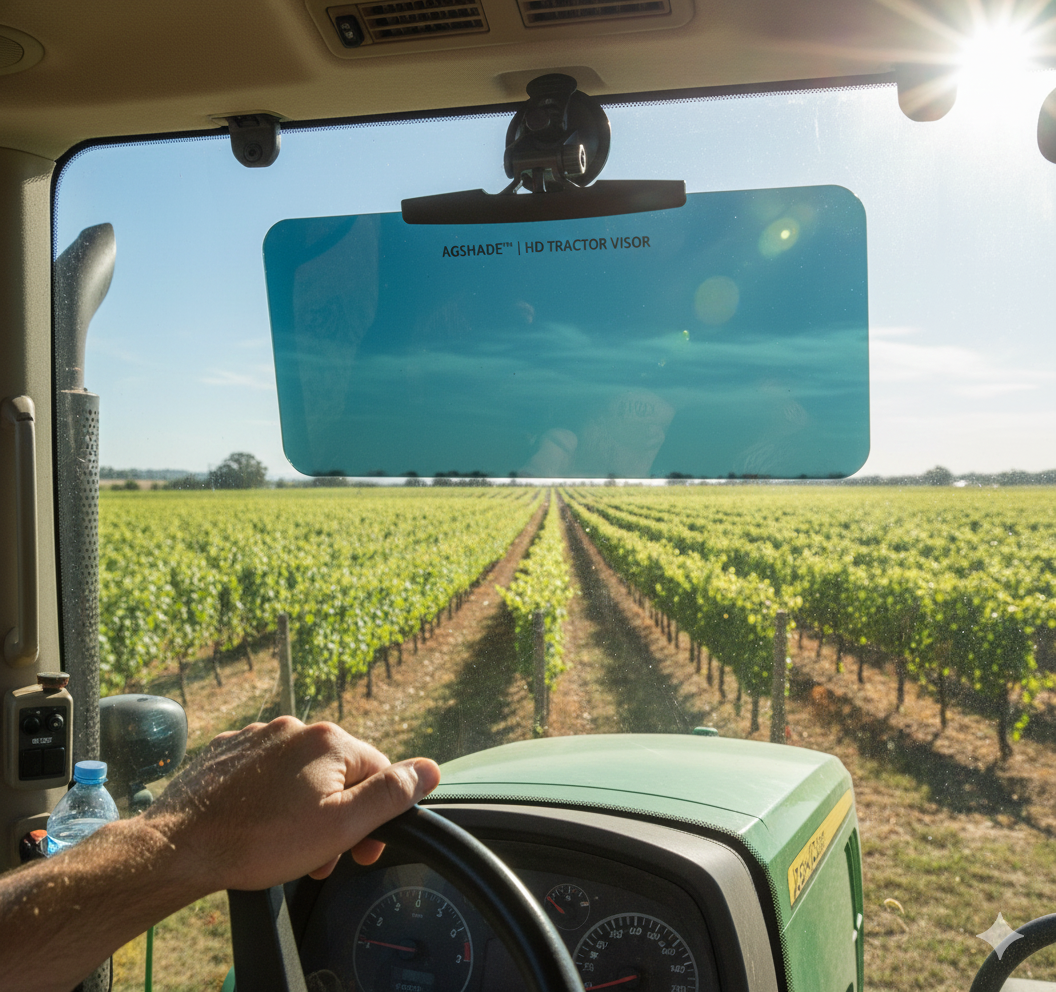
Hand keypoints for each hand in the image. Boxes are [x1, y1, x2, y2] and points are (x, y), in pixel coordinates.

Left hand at [142, 716, 440, 893]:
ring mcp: (257, 736)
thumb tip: (429, 769)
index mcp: (329, 741)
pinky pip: (266, 771)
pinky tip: (258, 823)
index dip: (375, 816)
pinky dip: (270, 796)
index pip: (379, 772)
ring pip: (301, 773)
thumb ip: (390, 794)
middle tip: (320, 856)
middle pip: (339, 773)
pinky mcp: (228, 751)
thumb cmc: (259, 841)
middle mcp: (295, 728)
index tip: (359, 849)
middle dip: (337, 815)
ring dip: (305, 807)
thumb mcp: (340, 826)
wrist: (179, 846)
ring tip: (286, 846)